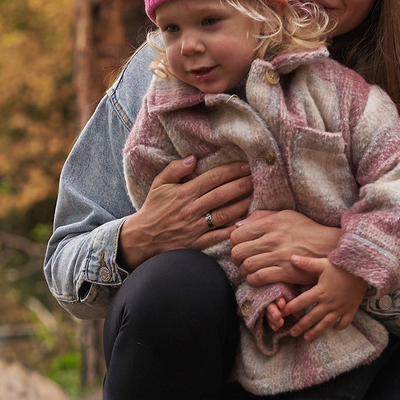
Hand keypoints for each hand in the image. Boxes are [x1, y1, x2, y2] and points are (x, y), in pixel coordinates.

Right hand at [118, 156, 255, 267]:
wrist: (142, 237)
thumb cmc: (153, 208)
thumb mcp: (158, 184)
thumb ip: (174, 169)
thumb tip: (193, 158)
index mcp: (183, 193)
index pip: (213, 178)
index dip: (231, 171)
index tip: (245, 166)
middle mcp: (191, 209)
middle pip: (222, 194)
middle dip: (242, 184)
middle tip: (256, 178)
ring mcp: (195, 226)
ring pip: (225, 214)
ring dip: (242, 204)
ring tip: (255, 197)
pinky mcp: (198, 242)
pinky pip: (219, 235)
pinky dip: (233, 230)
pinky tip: (245, 222)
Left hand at [232, 210, 343, 287]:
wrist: (331, 246)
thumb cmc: (307, 230)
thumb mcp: (286, 215)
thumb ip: (261, 217)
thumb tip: (237, 225)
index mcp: (271, 223)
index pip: (237, 235)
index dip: (235, 243)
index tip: (241, 247)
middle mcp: (273, 239)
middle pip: (238, 252)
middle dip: (236, 259)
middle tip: (242, 260)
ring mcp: (279, 256)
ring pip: (246, 266)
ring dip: (244, 270)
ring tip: (250, 269)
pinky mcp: (286, 272)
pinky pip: (258, 278)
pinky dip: (252, 280)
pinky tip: (257, 277)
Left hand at [277, 258, 368, 338]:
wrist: (364, 270)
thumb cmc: (342, 267)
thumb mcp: (323, 264)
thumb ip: (306, 263)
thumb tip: (291, 258)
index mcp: (320, 292)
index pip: (301, 302)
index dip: (290, 308)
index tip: (281, 313)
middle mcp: (329, 302)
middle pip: (312, 317)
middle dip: (301, 326)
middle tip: (292, 333)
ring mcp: (340, 308)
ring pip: (326, 323)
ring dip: (316, 331)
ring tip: (307, 338)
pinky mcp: (351, 309)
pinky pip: (345, 322)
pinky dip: (339, 326)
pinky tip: (334, 328)